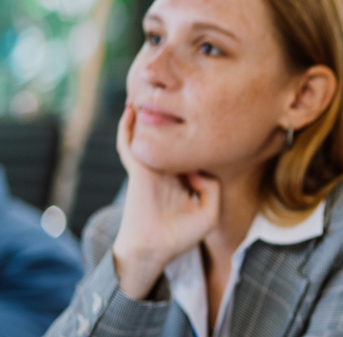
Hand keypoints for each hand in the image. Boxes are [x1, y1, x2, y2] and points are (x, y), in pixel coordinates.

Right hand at [110, 107, 220, 298]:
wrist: (155, 250)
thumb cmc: (181, 235)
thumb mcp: (209, 211)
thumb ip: (212, 186)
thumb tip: (200, 168)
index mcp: (183, 177)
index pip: (190, 148)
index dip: (199, 134)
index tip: (214, 114)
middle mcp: (167, 169)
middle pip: (169, 135)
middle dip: (173, 115)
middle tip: (183, 91)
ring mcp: (151, 168)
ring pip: (148, 136)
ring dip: (147, 116)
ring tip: (152, 92)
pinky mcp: (138, 171)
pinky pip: (129, 145)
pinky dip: (128, 128)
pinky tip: (130, 110)